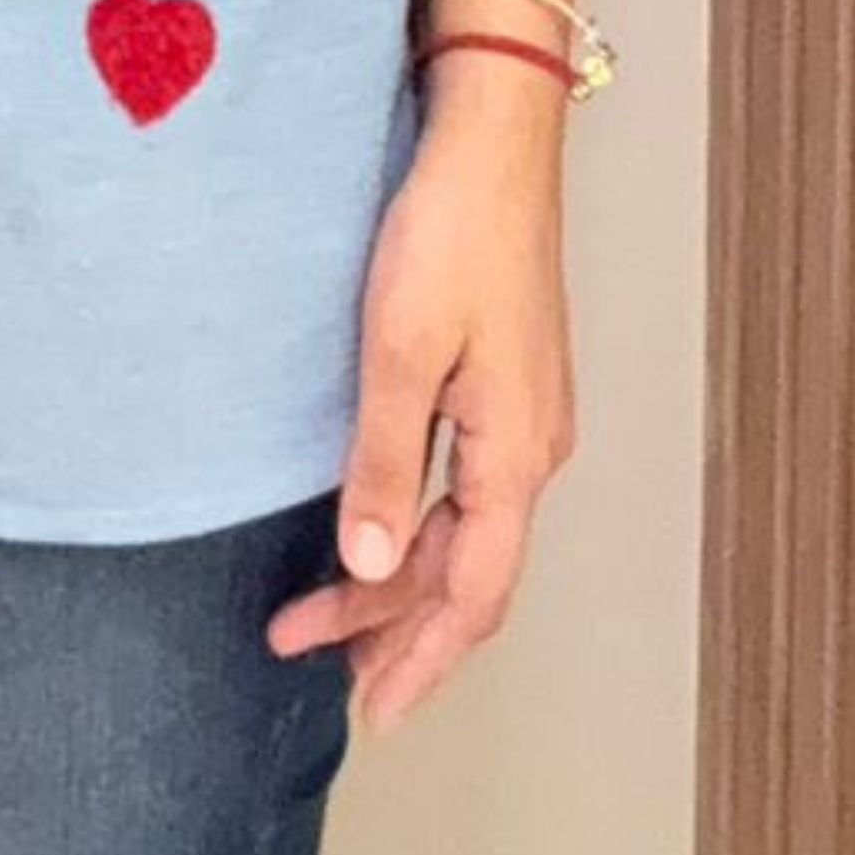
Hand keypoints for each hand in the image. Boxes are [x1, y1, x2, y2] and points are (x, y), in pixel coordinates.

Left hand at [264, 103, 574, 735]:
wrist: (492, 142)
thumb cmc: (452, 231)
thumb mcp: (400, 351)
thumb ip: (385, 463)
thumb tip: (368, 564)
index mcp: (514, 454)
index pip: (471, 593)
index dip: (421, 659)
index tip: (373, 712)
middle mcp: (531, 448)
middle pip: (467, 574)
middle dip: (395, 632)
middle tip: (323, 673)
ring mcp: (522, 416)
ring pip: (462, 534)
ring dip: (398, 580)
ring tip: (324, 618)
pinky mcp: (503, 383)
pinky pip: (464, 490)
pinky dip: (417, 529)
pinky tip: (377, 533)